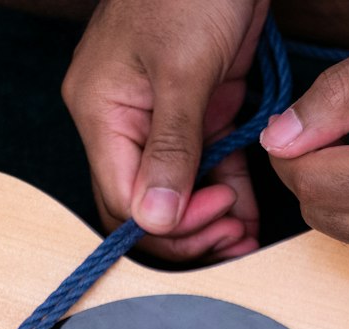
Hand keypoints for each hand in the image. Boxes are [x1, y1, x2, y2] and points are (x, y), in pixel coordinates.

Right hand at [61, 0, 268, 261]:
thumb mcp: (184, 68)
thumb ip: (169, 147)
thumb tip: (153, 220)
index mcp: (102, 114)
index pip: (122, 197)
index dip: (166, 222)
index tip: (215, 217)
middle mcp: (123, 123)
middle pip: (142, 202)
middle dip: (185, 231)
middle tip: (230, 239)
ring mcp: (158, 118)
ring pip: (175, 190)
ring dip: (210, 217)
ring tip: (244, 239)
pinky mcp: (193, 109)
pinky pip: (203, 162)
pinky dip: (226, 186)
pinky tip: (246, 212)